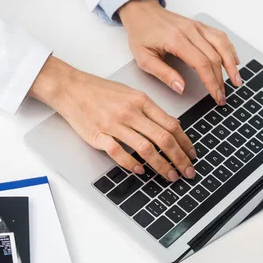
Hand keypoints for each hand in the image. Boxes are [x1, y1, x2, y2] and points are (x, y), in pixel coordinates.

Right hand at [29, 57, 196, 180]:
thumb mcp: (130, 93)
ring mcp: (114, 124)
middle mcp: (130, 112)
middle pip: (163, 139)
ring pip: (145, 148)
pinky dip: (131, 164)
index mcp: (141, 101)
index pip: (171, 124)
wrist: (70, 87)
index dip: (185, 143)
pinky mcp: (98, 135)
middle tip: (187, 172)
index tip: (191, 155)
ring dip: (161, 165)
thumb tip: (172, 126)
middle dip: (179, 159)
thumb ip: (150, 110)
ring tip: (170, 175)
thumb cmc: (99, 91)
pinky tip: (140, 171)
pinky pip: (118, 152)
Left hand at [118, 0, 241, 105]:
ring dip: (231, 64)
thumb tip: (181, 88)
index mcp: (176, 40)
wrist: (142, 12)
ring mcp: (197, 27)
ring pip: (222, 45)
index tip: (216, 96)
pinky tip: (234, 61)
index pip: (201, 63)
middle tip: (222, 96)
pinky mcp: (199, 25)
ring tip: (237, 81)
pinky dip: (230, 49)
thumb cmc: (141, 34)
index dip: (212, 82)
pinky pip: (220, 36)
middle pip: (214, 57)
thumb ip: (163, 74)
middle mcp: (190, 31)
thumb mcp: (144, 58)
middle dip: (222, 79)